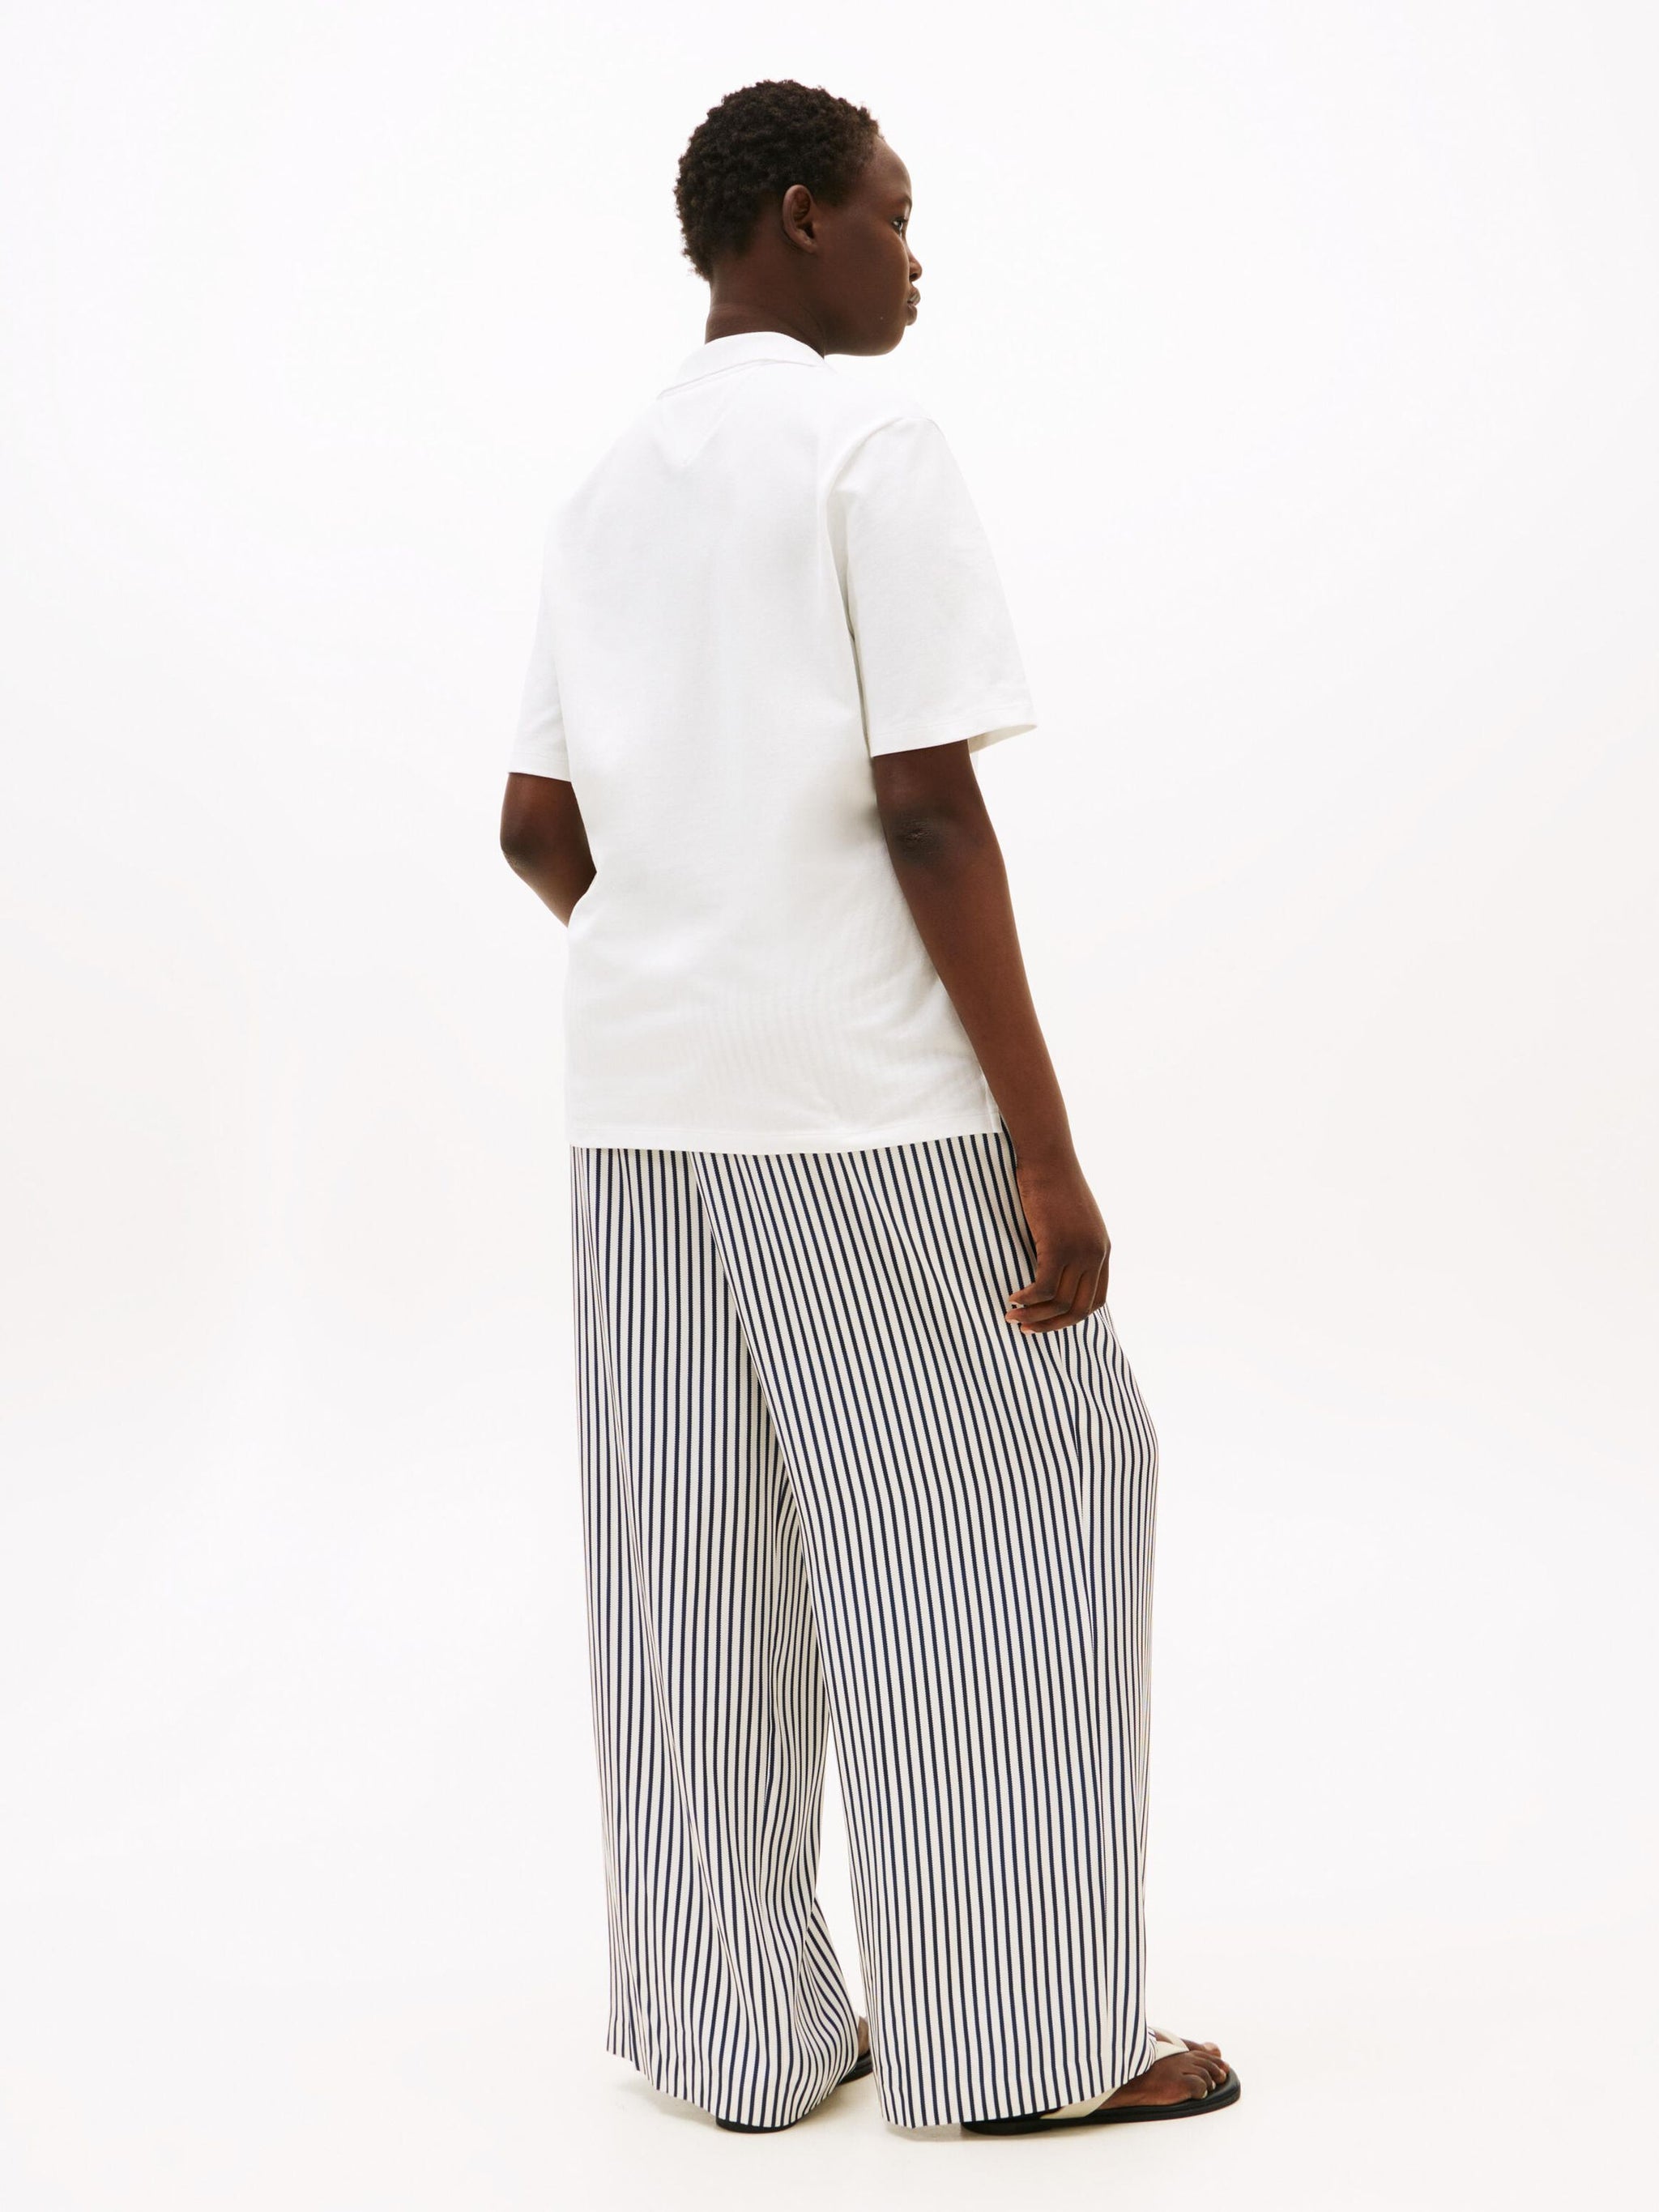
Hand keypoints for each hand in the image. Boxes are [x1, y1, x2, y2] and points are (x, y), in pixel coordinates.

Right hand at [1004, 1149, 1109, 1333]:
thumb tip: (1049, 1268)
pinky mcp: (1059, 1246)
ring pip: (1061, 1302)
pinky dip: (1027, 1299)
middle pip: (1082, 1308)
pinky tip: (1011, 1298)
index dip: (1072, 1316)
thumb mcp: (1068, 1219)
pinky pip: (1044, 1287)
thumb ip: (1068, 1245)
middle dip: (1053, 1325)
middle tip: (1026, 1328)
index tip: (1047, 1320)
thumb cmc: (1050, 1184)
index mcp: (1103, 1249)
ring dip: (1035, 1316)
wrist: (1047, 1158)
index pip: (1097, 1299)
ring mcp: (1080, 1251)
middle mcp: (1096, 1254)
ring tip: (1012, 1316)